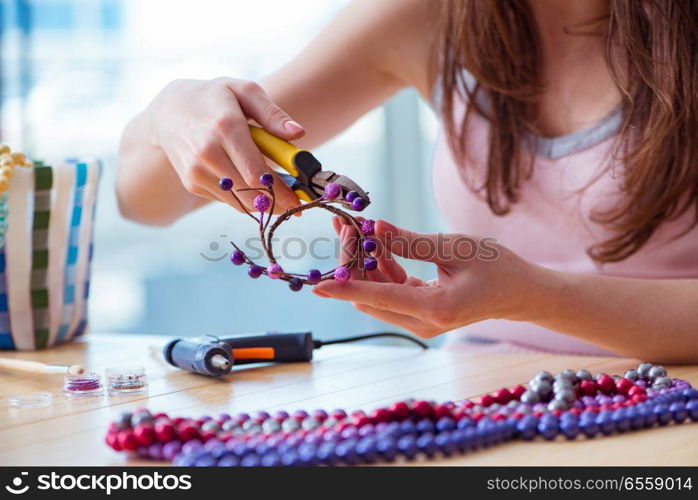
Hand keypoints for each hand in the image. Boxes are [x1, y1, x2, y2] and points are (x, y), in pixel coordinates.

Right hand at [149, 77, 304, 211]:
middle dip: (276, 202)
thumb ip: (272, 113)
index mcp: (225, 127)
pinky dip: (243, 199)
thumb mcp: (244, 91)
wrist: (169, 110)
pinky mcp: (192, 182)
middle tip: (295, 207)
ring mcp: (196, 170)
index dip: (280, 191)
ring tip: (280, 202)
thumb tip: (298, 133)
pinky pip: (226, 199)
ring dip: (262, 205)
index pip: (256, 172)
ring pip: (238, 201)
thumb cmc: (215, 98)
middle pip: (249, 191)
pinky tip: (253, 190)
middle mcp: (207, 152)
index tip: (299, 201)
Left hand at [313, 219, 544, 337]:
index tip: (316, 287)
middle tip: (346, 227)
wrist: (521, 292)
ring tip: (358, 228)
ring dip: (367, 263)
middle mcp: (424, 321)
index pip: (378, 298)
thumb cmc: (497, 267)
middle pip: (372, 296)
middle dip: (354, 263)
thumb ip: (412, 241)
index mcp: (434, 308)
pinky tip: (380, 243)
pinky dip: (383, 268)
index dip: (344, 289)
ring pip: (379, 293)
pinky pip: (392, 291)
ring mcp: (422, 321)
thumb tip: (375, 228)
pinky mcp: (422, 313)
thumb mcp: (456, 247)